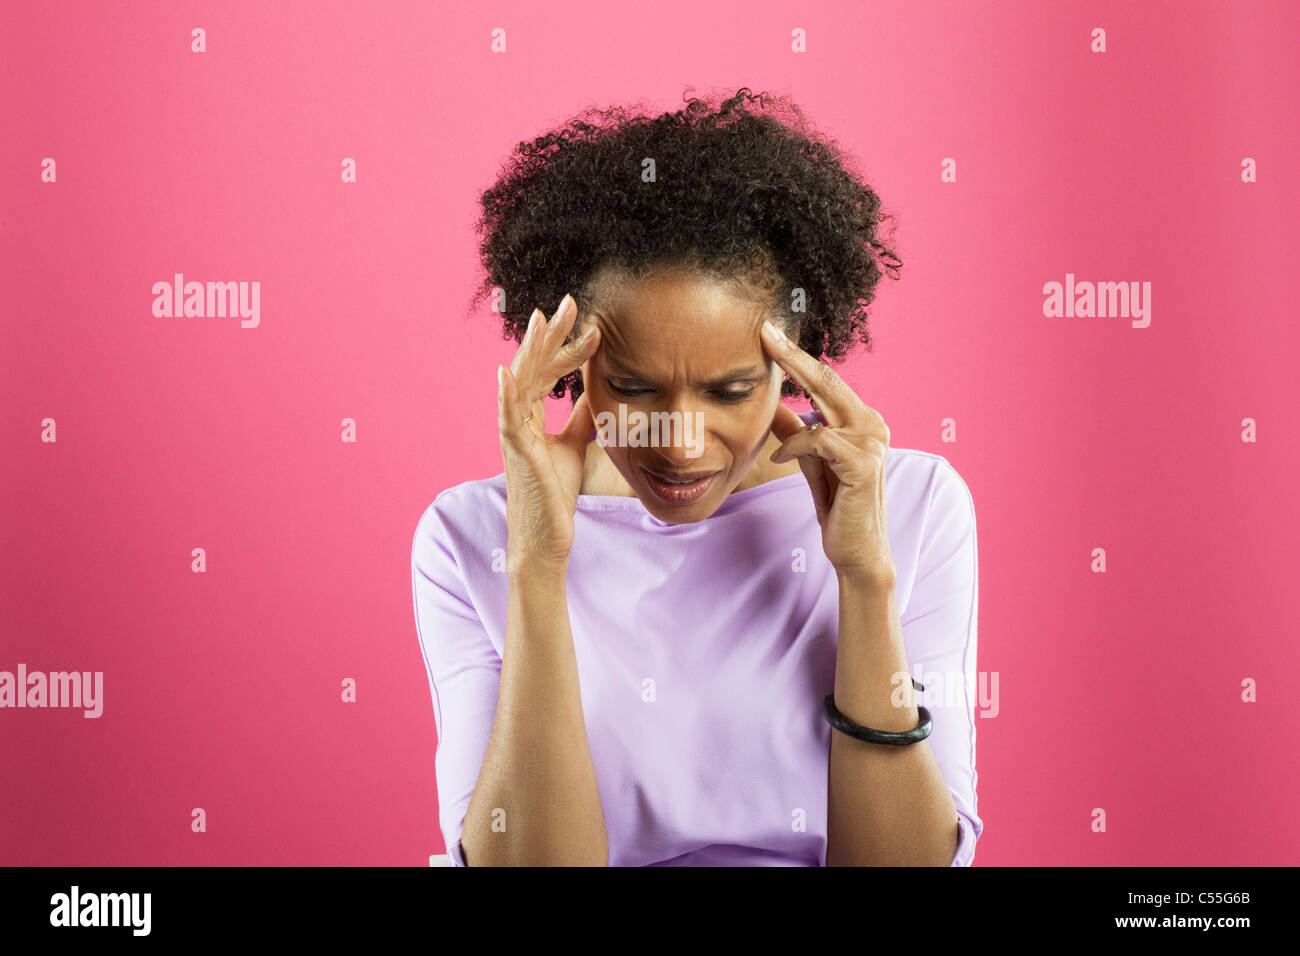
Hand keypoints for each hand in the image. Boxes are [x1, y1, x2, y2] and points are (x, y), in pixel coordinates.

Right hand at [497, 294, 601, 564]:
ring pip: (520, 381)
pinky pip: (508, 417)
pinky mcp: (515, 452)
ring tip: (541, 319)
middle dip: (552, 334)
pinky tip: (507, 370)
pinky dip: (506, 393)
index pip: (550, 371)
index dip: (570, 347)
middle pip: (534, 366)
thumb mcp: (575, 445)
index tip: (595, 326)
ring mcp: (513, 433)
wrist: (546, 536)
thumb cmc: (555, 494)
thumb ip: (580, 418)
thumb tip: (594, 392)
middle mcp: (518, 418)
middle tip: (570, 302)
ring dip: (531, 349)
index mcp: (531, 416)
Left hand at [760, 319, 895, 582]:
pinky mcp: (863, 463)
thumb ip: (795, 432)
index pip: (825, 379)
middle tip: (764, 331)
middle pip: (827, 379)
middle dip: (792, 355)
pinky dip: (795, 447)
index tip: (769, 333)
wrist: (857, 551)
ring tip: (771, 444)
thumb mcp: (810, 463)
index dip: (796, 356)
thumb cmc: (838, 507)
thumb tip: (771, 406)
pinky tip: (779, 458)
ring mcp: (872, 442)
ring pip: (820, 409)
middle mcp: (873, 424)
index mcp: (862, 420)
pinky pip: (818, 440)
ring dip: (789, 422)